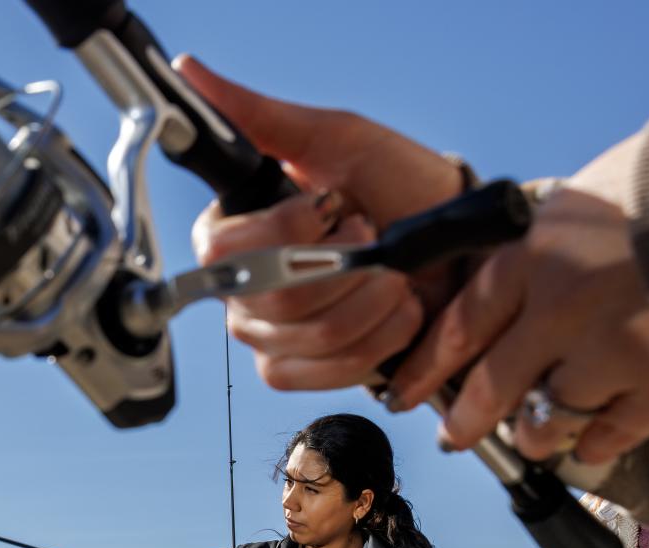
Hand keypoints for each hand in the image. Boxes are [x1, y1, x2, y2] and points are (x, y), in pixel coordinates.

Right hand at [174, 55, 466, 390]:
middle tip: (372, 236)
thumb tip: (191, 73)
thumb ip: (260, 116)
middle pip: (269, 301)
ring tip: (394, 272)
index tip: (331, 206)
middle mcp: (242, 290)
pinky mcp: (306, 372)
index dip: (284, 233)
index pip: (222, 250)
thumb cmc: (397, 185)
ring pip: (310, 336)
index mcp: (234, 232)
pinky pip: (329, 371)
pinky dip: (380, 338)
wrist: (457, 244)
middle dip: (343, 266)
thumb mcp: (333, 138)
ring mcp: (272, 338)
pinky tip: (397, 311)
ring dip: (372, 299)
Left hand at [388, 187, 648, 463]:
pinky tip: (591, 442)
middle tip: (450, 437)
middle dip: (462, 420)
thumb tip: (526, 273)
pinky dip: (594, 443)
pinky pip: (607, 437)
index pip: (461, 322)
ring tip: (532, 438)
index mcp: (540, 255)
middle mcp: (563, 311)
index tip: (402, 390)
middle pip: (488, 386)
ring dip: (533, 434)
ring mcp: (613, 356)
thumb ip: (554, 246)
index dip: (425, 365)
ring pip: (543, 421)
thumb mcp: (597, 200)